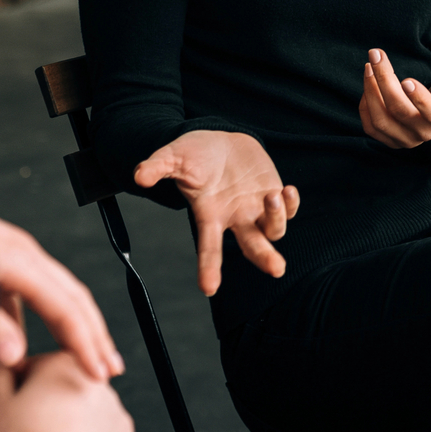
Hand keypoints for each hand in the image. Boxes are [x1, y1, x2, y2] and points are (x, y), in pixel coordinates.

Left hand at [0, 217, 123, 380]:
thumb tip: (17, 354)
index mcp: (14, 256)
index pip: (62, 305)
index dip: (82, 341)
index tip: (96, 370)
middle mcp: (22, 249)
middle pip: (72, 294)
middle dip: (94, 334)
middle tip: (110, 367)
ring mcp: (15, 251)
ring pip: (60, 289)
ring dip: (78, 325)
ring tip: (91, 355)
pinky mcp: (4, 257)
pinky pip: (40, 287)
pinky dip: (54, 313)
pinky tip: (50, 335)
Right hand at [0, 351, 133, 431]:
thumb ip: (1, 375)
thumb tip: (5, 362)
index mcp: (61, 361)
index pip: (31, 367)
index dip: (16, 391)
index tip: (12, 409)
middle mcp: (92, 375)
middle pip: (59, 385)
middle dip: (43, 403)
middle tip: (27, 429)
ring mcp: (111, 401)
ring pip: (80, 405)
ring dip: (66, 417)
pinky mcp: (122, 427)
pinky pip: (99, 426)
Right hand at [134, 130, 297, 295]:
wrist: (218, 142)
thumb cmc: (193, 155)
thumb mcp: (172, 157)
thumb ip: (157, 167)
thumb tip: (139, 176)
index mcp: (210, 216)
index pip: (209, 247)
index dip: (209, 267)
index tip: (209, 289)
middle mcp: (235, 218)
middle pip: (252, 246)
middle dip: (264, 257)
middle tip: (276, 268)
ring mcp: (256, 208)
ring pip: (273, 229)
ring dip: (277, 218)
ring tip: (273, 197)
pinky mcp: (273, 194)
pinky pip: (288, 208)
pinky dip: (291, 204)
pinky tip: (288, 191)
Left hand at [358, 43, 430, 148]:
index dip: (419, 99)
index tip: (406, 79)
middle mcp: (425, 133)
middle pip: (400, 111)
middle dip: (384, 80)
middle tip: (376, 54)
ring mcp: (406, 139)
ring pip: (381, 120)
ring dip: (371, 91)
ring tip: (369, 67)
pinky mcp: (390, 140)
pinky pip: (371, 127)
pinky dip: (366, 104)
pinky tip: (369, 84)